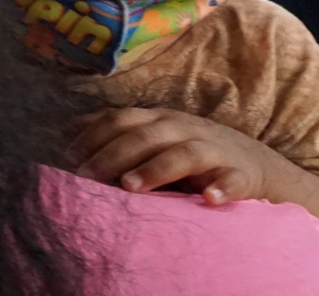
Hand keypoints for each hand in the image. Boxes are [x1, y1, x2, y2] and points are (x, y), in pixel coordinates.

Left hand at [69, 107, 290, 204]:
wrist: (253, 164)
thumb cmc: (190, 153)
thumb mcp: (154, 139)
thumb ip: (117, 137)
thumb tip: (66, 134)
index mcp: (160, 120)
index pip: (122, 119)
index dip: (92, 135)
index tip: (66, 157)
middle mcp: (184, 129)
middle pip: (146, 135)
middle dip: (112, 154)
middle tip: (84, 176)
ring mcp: (213, 150)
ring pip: (184, 154)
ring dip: (156, 169)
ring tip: (131, 186)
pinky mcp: (240, 173)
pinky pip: (232, 180)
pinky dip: (222, 188)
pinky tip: (209, 200)